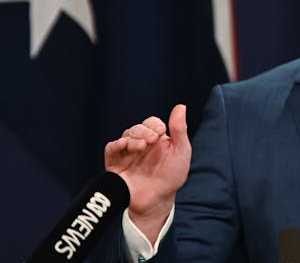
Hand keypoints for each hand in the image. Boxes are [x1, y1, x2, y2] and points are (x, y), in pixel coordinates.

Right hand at [104, 104, 191, 243]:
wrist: (157, 201)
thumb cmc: (171, 177)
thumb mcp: (180, 152)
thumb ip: (180, 130)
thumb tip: (180, 106)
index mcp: (157, 139)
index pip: (151, 123)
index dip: (154, 124)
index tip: (161, 131)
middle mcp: (141, 144)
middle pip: (137, 128)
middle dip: (144, 131)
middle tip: (152, 140)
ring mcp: (128, 154)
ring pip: (125, 136)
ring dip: (133, 137)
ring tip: (142, 146)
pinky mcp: (116, 164)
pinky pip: (111, 149)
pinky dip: (116, 145)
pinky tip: (124, 145)